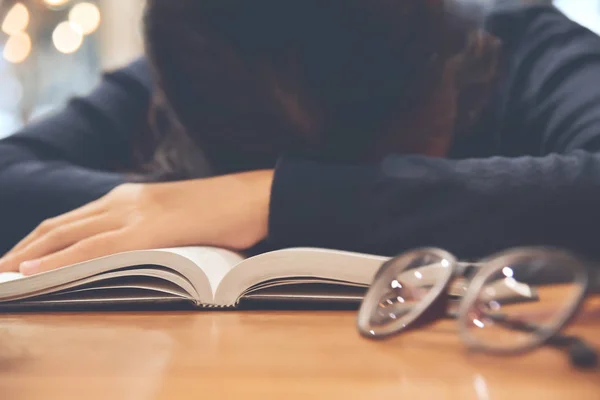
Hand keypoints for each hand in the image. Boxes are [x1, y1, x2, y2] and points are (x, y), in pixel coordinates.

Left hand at [0, 170, 273, 275]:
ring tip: (3, 276)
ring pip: (66, 235)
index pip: (72, 220)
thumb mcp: (179, 220)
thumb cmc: (225, 212)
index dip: (39, 240)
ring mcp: (135, 213)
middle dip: (22, 250)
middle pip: (59, 226)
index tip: (18, 259)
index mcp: (131, 198)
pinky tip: (32, 272)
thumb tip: (136, 254)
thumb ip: (153, 231)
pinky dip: (58, 260)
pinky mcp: (149, 230)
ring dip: (28, 256)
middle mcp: (124, 201)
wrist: (257, 196)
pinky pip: (93, 247)